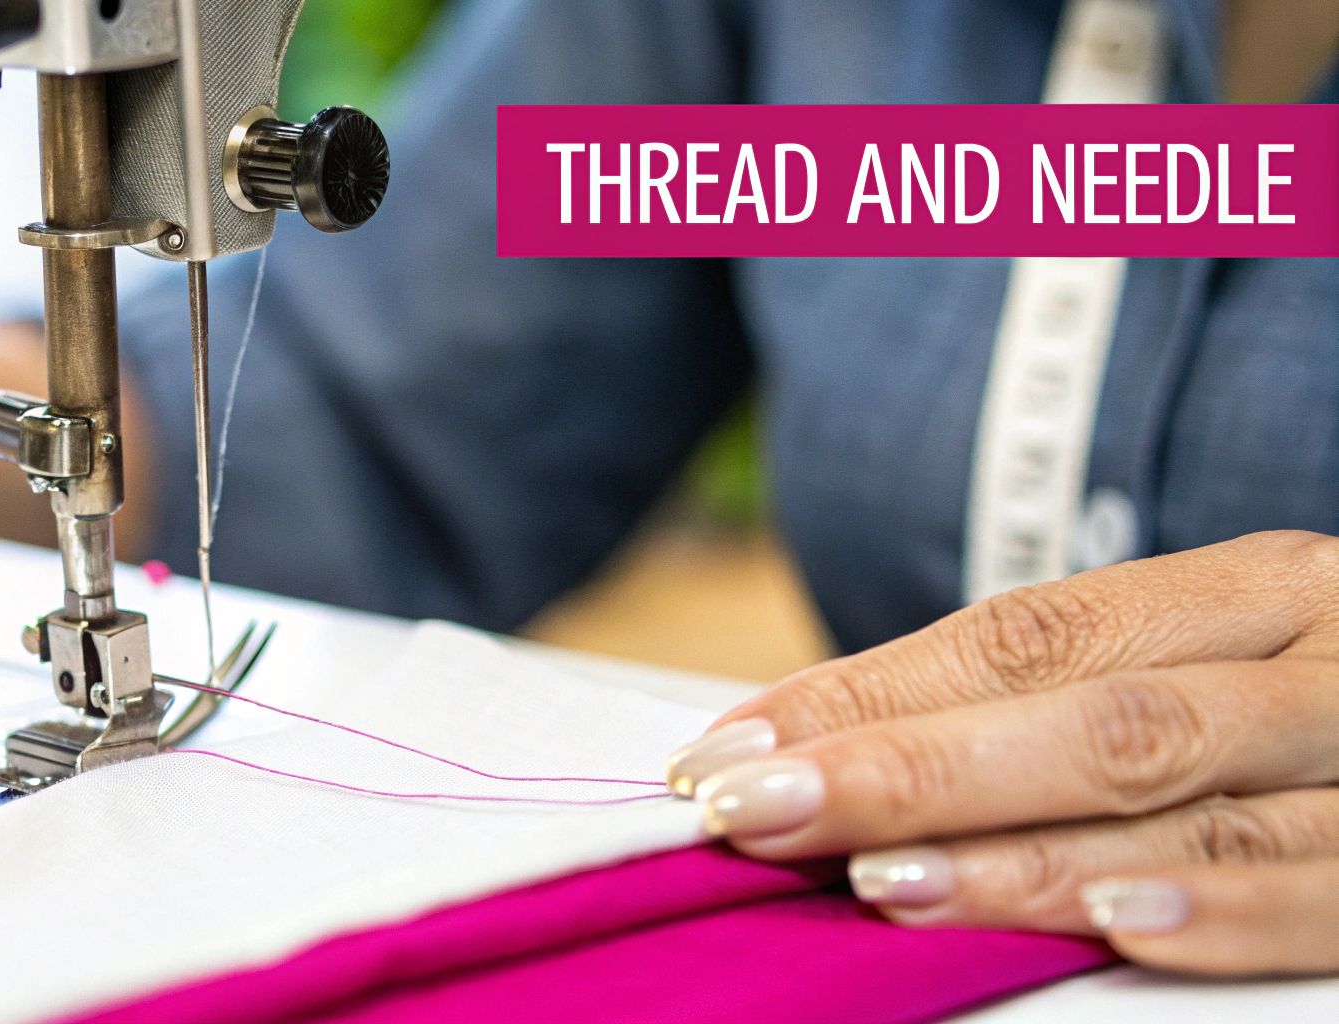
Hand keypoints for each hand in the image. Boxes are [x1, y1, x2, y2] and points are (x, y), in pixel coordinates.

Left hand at [665, 531, 1338, 976]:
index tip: (727, 749)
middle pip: (1087, 704)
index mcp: (1246, 590)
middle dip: (905, 762)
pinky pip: (1336, 880)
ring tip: (878, 878)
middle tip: (754, 805)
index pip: (1019, 634)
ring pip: (1192, 786)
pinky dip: (1223, 905)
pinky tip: (1115, 923)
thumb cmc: (1323, 709)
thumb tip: (833, 752)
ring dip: (1025, 843)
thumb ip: (1055, 707)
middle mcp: (1321, 647)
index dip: (864, 694)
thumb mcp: (1210, 671)